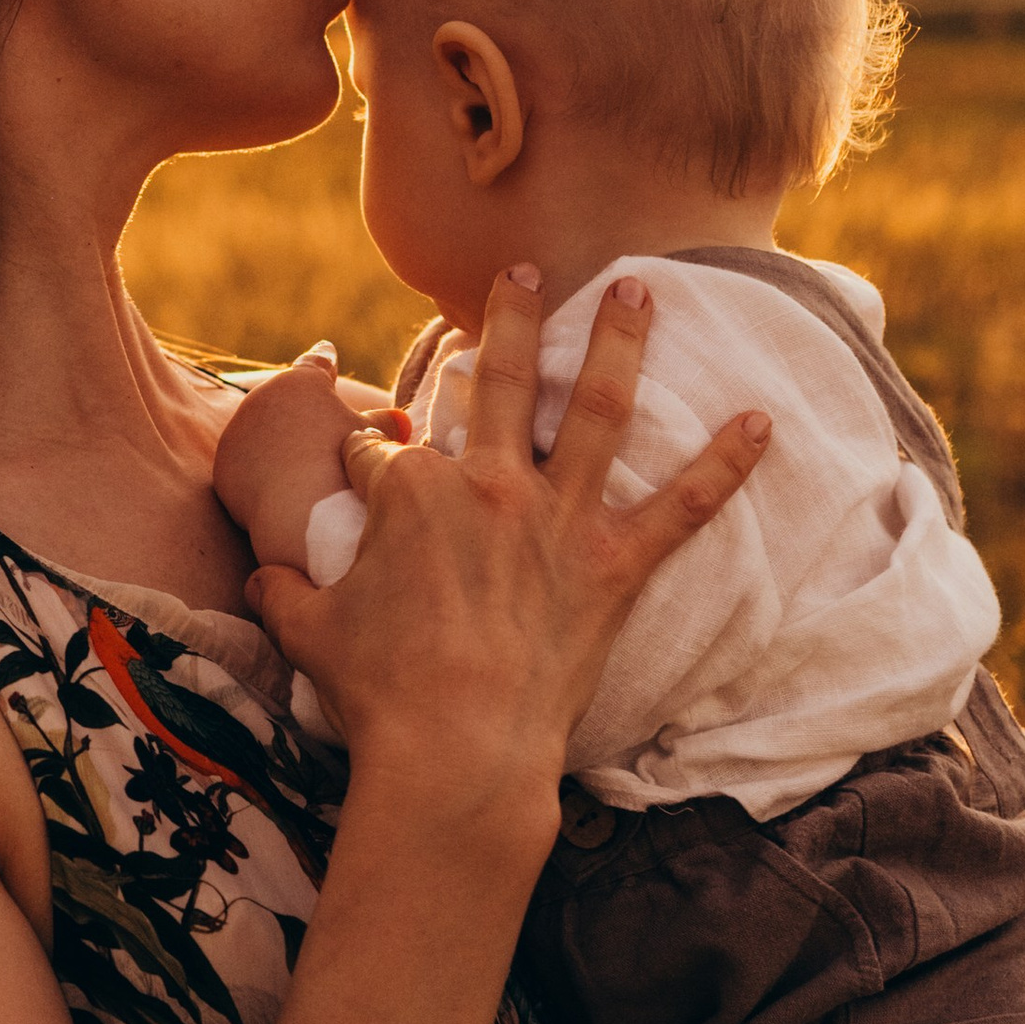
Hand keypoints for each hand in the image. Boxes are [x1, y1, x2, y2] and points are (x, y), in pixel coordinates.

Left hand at [213, 343, 394, 574]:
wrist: (303, 515)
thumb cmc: (348, 469)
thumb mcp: (375, 440)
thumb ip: (384, 424)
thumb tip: (400, 420)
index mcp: (301, 382)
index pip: (316, 365)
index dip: (324, 362)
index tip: (326, 353)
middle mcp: (261, 398)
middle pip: (287, 404)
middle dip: (302, 417)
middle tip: (326, 441)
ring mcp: (238, 432)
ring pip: (265, 437)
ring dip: (279, 449)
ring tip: (308, 476)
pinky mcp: (224, 468)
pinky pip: (249, 469)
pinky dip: (264, 478)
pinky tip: (285, 496)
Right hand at [245, 266, 770, 820]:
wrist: (456, 752)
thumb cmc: (379, 695)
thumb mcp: (308, 633)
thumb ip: (284, 590)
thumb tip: (263, 575)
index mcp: (408, 494)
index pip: (381, 452)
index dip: (366, 461)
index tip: (365, 473)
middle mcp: (486, 486)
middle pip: (494, 381)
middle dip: (507, 317)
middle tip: (523, 271)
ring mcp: (556, 522)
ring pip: (593, 410)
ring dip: (618, 344)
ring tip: (638, 290)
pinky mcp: (613, 567)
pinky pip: (682, 507)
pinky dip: (724, 465)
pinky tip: (761, 422)